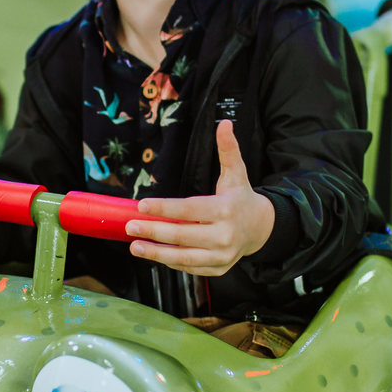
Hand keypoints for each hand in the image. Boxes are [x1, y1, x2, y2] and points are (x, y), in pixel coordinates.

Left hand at [126, 120, 274, 276]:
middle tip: (130, 226)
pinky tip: (154, 254)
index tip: (142, 206)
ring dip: (156, 254)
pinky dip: (170, 262)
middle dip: (153, 231)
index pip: (190, 210)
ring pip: (184, 257)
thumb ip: (228, 150)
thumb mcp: (236, 173)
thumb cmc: (241, 198)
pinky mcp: (218, 268)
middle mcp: (225, 235)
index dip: (164, 208)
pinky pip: (190, 267)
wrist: (261, 228)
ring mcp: (222, 255)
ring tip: (135, 246)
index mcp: (226, 210)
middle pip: (183, 235)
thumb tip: (224, 123)